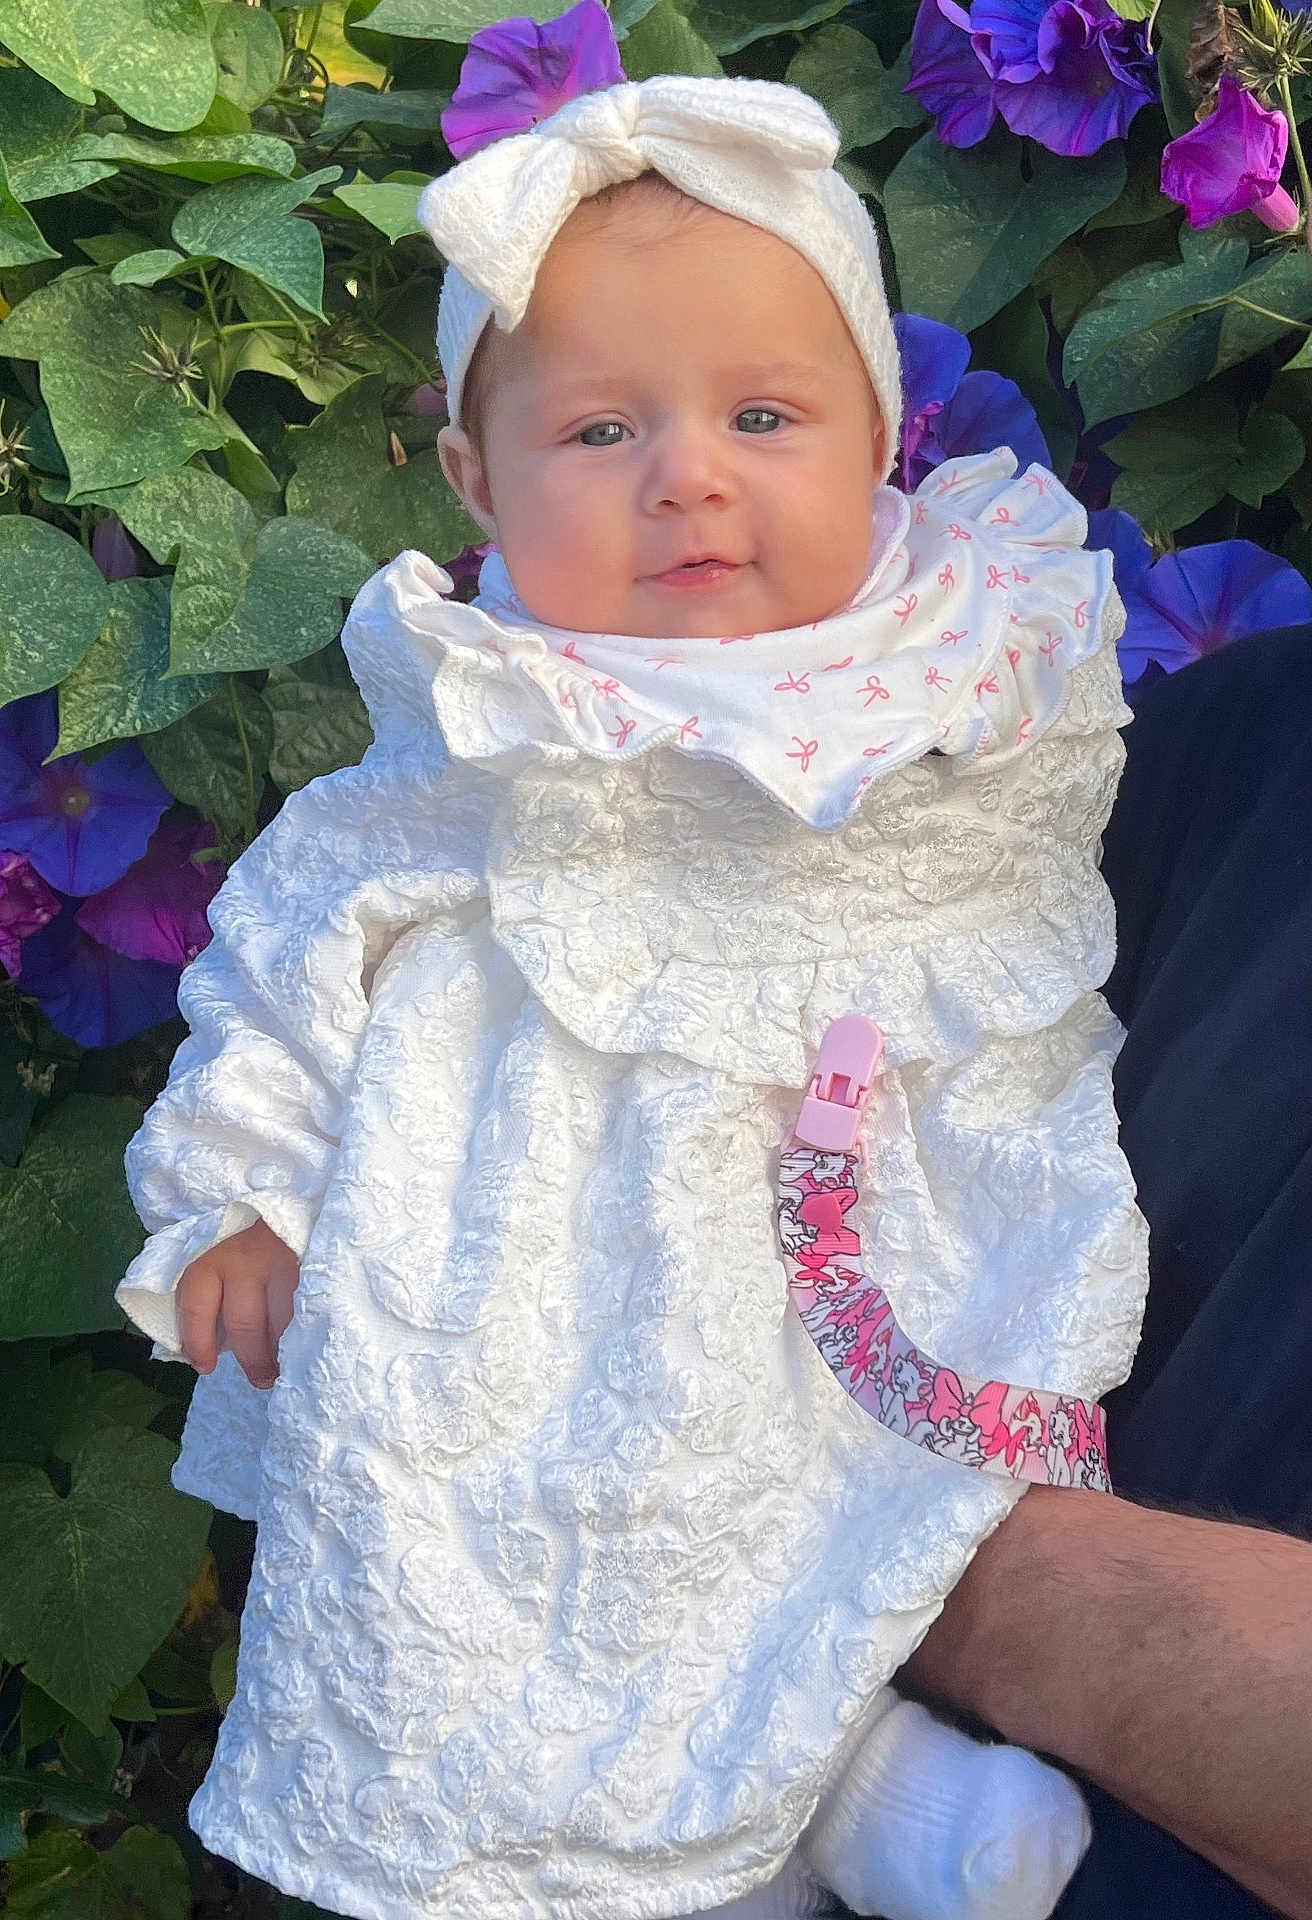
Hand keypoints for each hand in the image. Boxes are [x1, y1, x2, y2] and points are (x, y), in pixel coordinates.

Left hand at [176, 1216, 300, 1389]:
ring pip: (281, 1321)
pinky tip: (304, 1340)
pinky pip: (307, 1308)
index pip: (197, 1309)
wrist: (282, 1207)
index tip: (205, 1366)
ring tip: (285, 1365)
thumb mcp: (213, 1262)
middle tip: (262, 1380)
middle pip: (245, 1325)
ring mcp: (282, 1263)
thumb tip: (209, 1349)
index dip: (199, 1344)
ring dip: (282, 1348)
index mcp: (210, 1262)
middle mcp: (244, 1263)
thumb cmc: (241, 1244)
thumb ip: (207, 1299)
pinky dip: (303, 1329)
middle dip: (253, 1359)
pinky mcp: (312, 1264)